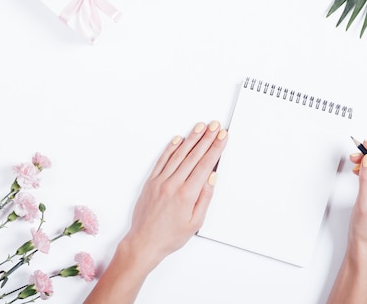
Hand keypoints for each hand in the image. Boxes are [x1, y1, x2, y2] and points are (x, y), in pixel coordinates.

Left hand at [121, 120, 226, 272]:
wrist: (144, 242)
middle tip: (215, 125)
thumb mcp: (195, 221)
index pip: (205, 164)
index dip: (215, 148)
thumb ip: (205, 197)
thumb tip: (212, 176)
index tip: (222, 136)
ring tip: (200, 127)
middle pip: (194, 155)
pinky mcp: (151, 181)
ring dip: (191, 138)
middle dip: (206, 138)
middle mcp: (173, 184)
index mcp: (187, 194)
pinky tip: (179, 139)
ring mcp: (160, 181)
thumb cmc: (170, 236)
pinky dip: (171, 148)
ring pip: (179, 154)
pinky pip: (162, 160)